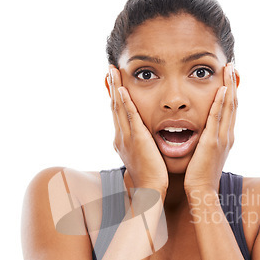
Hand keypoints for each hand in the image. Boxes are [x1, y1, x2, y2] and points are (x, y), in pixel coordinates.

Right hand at [107, 65, 168, 194]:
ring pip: (119, 107)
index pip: (117, 113)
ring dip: (116, 87)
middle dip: (112, 86)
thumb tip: (143, 140)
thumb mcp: (142, 157)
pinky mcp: (137, 139)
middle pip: (114, 106)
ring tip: (113, 71)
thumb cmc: (150, 177)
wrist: (149, 190)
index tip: (114, 82)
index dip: (115, 96)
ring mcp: (127, 137)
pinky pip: (130, 116)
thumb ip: (141, 145)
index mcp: (122, 140)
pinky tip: (123, 89)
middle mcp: (120, 136)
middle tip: (110, 69)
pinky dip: (125, 102)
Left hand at [184, 62, 237, 194]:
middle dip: (233, 83)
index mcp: (225, 138)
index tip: (229, 76)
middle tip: (232, 65)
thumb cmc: (200, 176)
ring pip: (228, 107)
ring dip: (229, 86)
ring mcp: (221, 139)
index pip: (230, 110)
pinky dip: (220, 103)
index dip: (231, 92)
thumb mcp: (205, 155)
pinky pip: (217, 119)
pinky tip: (221, 89)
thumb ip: (206, 142)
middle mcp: (227, 136)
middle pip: (233, 104)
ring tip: (229, 69)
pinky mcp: (212, 143)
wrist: (201, 192)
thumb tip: (202, 134)